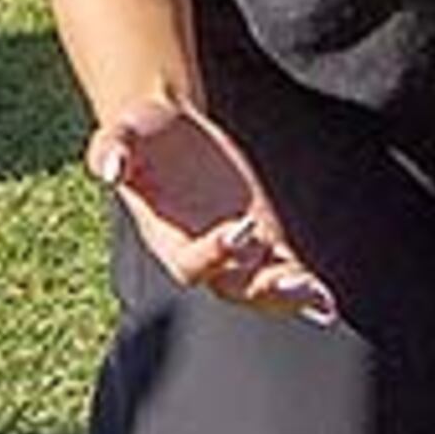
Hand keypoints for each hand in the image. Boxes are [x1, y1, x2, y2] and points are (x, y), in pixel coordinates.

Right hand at [89, 99, 336, 324]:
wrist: (164, 132)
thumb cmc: (138, 137)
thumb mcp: (119, 135)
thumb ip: (112, 149)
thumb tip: (109, 166)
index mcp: (166, 240)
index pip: (191, 263)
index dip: (215, 254)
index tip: (242, 229)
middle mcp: (201, 254)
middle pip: (232, 287)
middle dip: (262, 287)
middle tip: (292, 280)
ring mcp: (233, 251)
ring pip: (260, 288)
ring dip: (288, 295)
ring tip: (320, 299)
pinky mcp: (258, 239)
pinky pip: (281, 270)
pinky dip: (302, 287)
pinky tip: (325, 301)